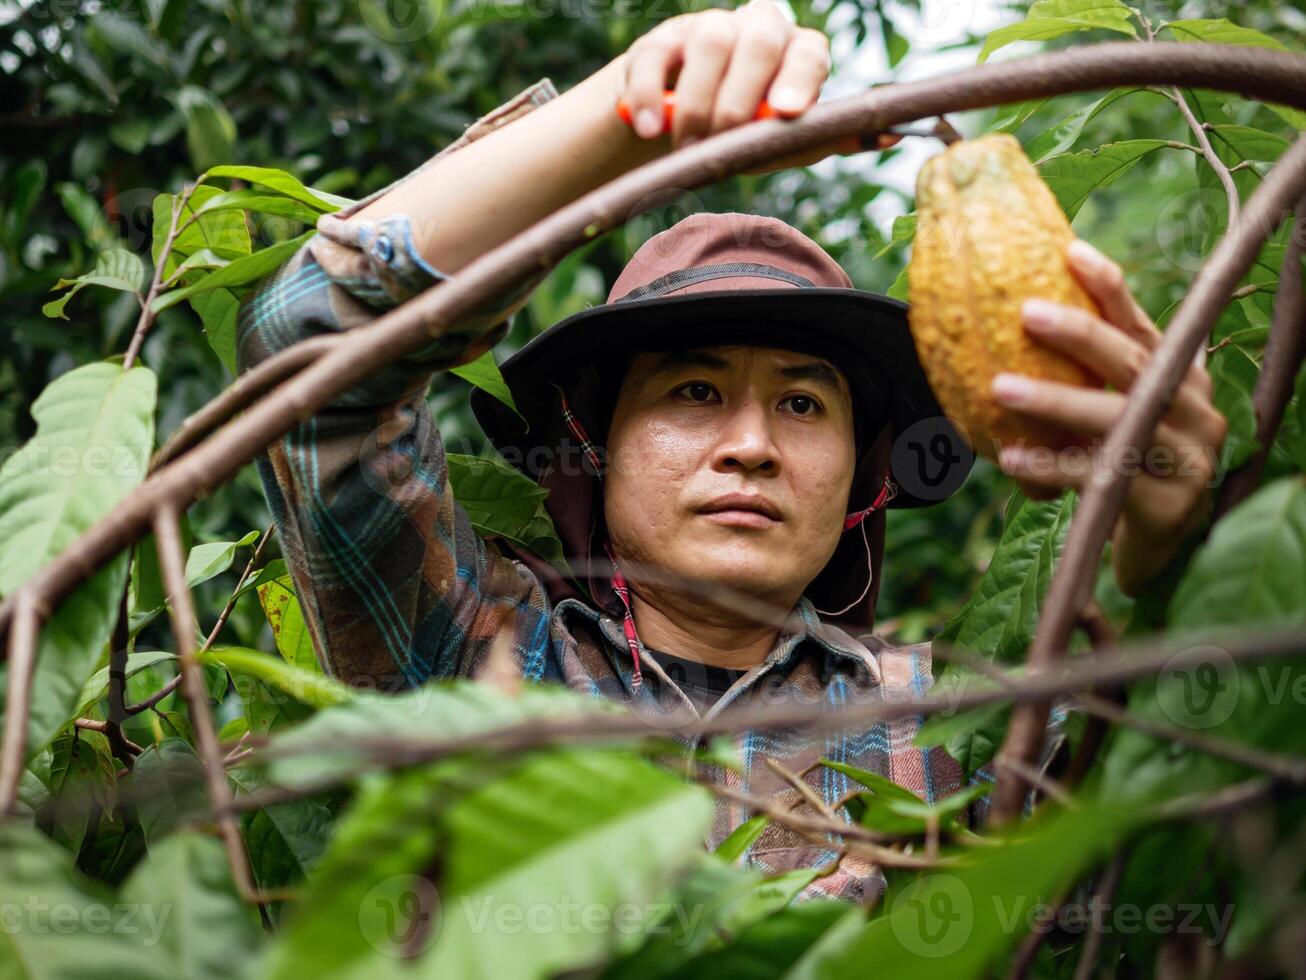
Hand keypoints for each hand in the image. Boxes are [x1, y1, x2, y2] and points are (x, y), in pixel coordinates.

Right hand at [618, 0, 830, 148]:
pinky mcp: (662, 42)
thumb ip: (828, 140)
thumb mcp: (786, 144)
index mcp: (798, 52)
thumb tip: (890, 138)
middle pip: (760, 41)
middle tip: (720, 143)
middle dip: (740, 100)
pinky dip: (649, 95)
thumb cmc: (748, 134)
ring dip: (698, 103)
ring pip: (711, 42)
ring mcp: (709, 28)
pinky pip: (654, 55)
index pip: (808, 55)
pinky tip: (649, 129)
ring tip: (688, 147)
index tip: (786, 113)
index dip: (798, 80)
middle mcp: (760, 29)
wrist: (683, 129)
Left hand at [989, 239, 1228, 595]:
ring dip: (1055, 400)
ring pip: (1116, 418)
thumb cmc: (1129, 466)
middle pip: (1135, 362)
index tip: (1070, 251)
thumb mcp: (1116, 414)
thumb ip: (1087, 378)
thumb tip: (1009, 324)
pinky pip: (1101, 475)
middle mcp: (1193, 408)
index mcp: (1179, 376)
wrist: (1165, 546)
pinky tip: (1012, 458)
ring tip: (1000, 387)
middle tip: (1025, 311)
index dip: (1109, 287)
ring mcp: (1187, 456)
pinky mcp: (1168, 502)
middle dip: (1080, 333)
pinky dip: (1052, 465)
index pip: (1143, 323)